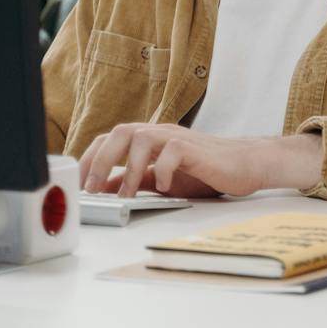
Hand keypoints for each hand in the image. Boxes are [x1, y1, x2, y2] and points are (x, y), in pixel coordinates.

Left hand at [79, 124, 323, 198]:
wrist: (245, 165)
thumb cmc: (206, 171)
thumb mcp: (162, 179)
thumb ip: (135, 180)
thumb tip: (103, 190)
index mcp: (149, 138)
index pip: (110, 138)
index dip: (91, 157)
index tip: (81, 183)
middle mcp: (160, 132)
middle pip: (120, 132)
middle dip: (101, 160)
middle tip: (93, 189)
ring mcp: (177, 137)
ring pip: (141, 137)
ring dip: (128, 168)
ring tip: (124, 195)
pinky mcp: (195, 148)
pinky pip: (171, 151)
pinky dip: (162, 170)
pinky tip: (164, 187)